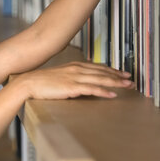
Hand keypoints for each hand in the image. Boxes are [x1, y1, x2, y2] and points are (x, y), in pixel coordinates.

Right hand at [16, 61, 134, 99]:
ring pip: (100, 79)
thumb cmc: (41, 82)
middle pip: (102, 72)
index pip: (97, 67)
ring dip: (116, 82)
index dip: (112, 70)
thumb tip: (79, 83)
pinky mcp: (72, 87)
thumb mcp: (59, 76)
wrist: (28, 83)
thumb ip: (71, 78)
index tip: (122, 73)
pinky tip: (113, 94)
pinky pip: (92, 89)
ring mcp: (75, 78)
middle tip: (131, 79)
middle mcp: (77, 69)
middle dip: (118, 76)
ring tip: (128, 86)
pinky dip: (104, 91)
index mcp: (74, 66)